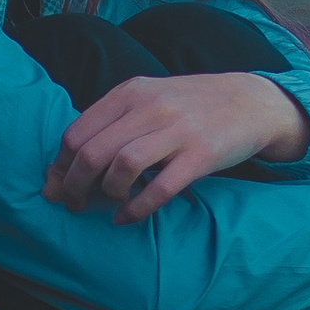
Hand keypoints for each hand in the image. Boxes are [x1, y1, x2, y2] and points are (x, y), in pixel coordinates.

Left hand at [47, 69, 309, 218]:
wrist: (252, 102)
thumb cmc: (191, 106)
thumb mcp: (150, 98)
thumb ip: (112, 122)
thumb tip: (64, 166)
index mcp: (131, 92)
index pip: (77, 133)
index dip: (60, 167)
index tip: (57, 188)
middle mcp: (151, 107)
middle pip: (92, 153)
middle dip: (74, 187)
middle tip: (74, 205)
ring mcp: (178, 130)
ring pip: (121, 167)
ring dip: (106, 194)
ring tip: (108, 204)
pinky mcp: (201, 155)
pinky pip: (159, 188)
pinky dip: (136, 208)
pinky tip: (128, 217)